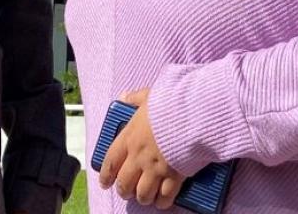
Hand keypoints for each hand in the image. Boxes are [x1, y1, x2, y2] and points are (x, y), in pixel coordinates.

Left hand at [98, 89, 183, 210]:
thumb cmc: (171, 103)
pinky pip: (164, 197)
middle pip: (124, 183)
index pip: (110, 162)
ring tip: (145, 197)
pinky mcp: (174, 176)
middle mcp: (139, 157)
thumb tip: (125, 96)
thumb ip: (136, 99)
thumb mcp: (150, 96)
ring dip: (142, 197)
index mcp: (130, 137)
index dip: (106, 175)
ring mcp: (155, 169)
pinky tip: (162, 201)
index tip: (105, 182)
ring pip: (142, 193)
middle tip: (127, 191)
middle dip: (124, 190)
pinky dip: (162, 201)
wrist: (193, 113)